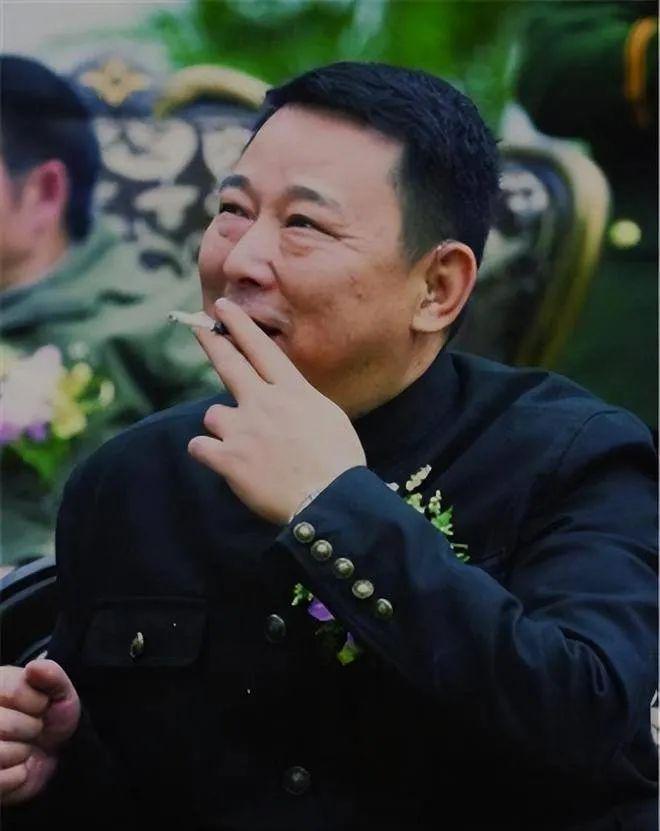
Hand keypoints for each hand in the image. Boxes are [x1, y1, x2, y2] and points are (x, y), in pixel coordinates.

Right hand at [0, 660, 80, 804]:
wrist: (52, 753)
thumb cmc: (51, 717)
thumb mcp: (60, 692)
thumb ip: (52, 675)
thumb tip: (33, 668)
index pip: (12, 691)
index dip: (37, 703)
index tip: (40, 707)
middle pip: (4, 725)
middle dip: (30, 729)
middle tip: (32, 730)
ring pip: (0, 753)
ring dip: (22, 753)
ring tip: (22, 748)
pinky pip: (0, 780)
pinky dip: (18, 776)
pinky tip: (17, 768)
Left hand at [188, 298, 366, 523]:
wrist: (330, 499)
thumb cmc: (339, 462)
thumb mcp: (329, 418)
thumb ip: (301, 402)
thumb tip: (287, 397)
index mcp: (292, 392)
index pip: (261, 350)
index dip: (239, 326)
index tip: (223, 307)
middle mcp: (264, 403)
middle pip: (229, 364)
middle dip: (212, 342)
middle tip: (197, 327)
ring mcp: (243, 429)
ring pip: (213, 414)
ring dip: (223, 427)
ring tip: (242, 447)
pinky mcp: (227, 458)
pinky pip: (200, 446)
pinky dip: (207, 453)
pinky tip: (222, 462)